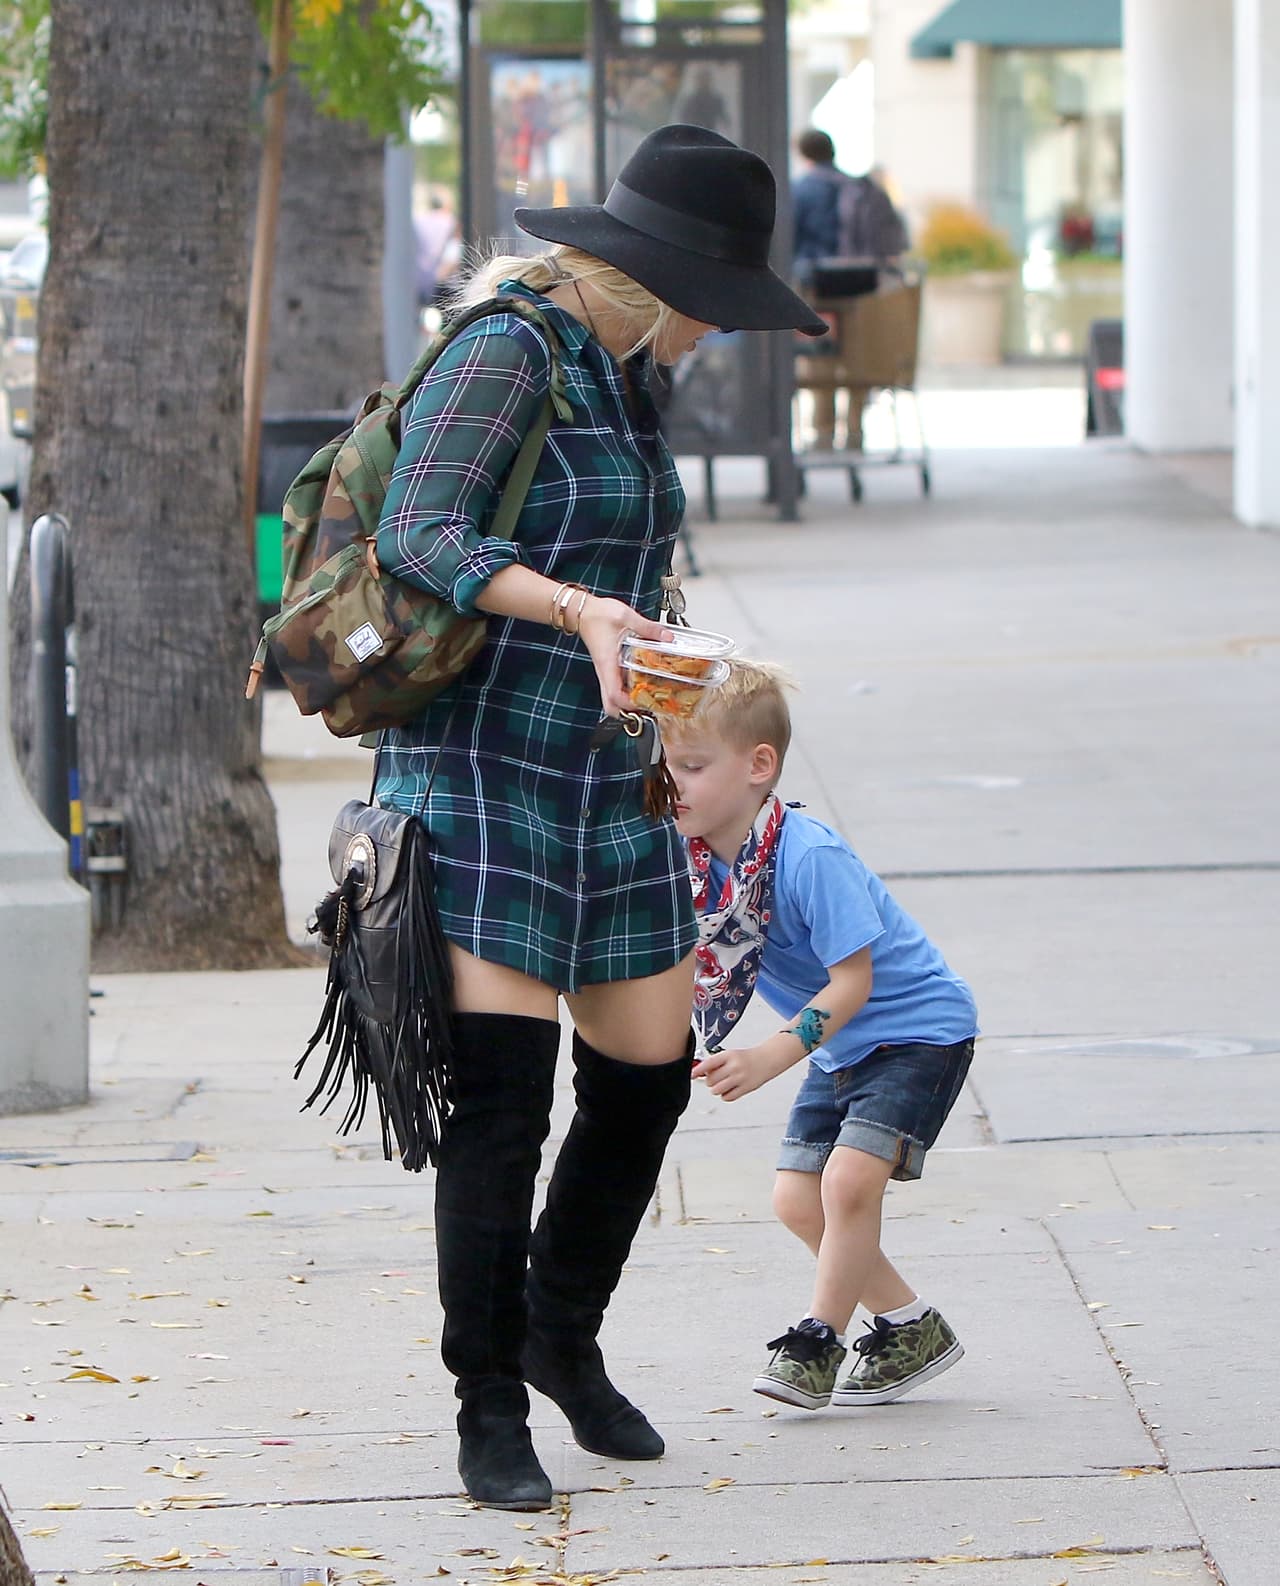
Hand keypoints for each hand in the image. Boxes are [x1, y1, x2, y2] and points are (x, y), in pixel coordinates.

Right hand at [576, 596, 670, 717]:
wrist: (584, 611)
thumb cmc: (599, 615)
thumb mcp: (626, 617)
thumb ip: (648, 628)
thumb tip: (667, 637)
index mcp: (607, 663)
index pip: (614, 694)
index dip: (629, 704)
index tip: (644, 703)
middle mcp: (605, 671)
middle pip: (610, 705)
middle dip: (627, 712)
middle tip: (647, 706)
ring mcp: (605, 672)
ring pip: (611, 699)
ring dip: (627, 704)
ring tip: (647, 697)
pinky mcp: (608, 669)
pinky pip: (615, 688)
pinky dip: (626, 692)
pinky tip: (641, 683)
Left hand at [693, 1037, 797, 1102]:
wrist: (767, 1060)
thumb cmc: (746, 1058)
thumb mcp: (730, 1055)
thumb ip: (715, 1063)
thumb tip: (699, 1072)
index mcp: (728, 1055)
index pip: (708, 1064)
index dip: (697, 1070)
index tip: (691, 1075)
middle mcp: (734, 1066)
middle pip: (710, 1080)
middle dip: (710, 1081)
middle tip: (716, 1078)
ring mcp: (740, 1078)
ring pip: (716, 1090)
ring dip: (716, 1089)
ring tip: (723, 1084)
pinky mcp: (746, 1088)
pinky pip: (727, 1097)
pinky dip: (725, 1095)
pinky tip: (730, 1089)